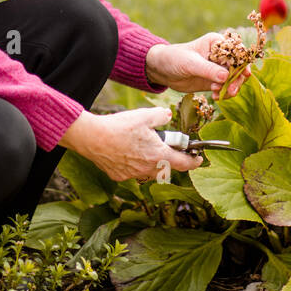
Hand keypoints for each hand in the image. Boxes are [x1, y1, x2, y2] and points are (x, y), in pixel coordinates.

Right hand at [61, 108, 203, 181]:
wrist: (92, 137)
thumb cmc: (120, 126)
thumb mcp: (145, 115)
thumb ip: (161, 116)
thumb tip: (167, 116)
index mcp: (158, 155)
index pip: (184, 164)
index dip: (194, 162)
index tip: (199, 159)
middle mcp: (147, 169)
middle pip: (166, 168)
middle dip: (169, 159)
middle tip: (165, 146)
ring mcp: (132, 174)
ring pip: (149, 171)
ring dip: (152, 162)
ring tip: (143, 147)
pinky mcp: (119, 176)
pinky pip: (132, 172)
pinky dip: (134, 164)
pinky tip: (127, 152)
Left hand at [146, 35, 254, 98]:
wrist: (162, 70)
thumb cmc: (174, 59)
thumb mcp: (191, 63)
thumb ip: (208, 70)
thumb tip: (226, 76)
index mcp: (217, 43)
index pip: (236, 51)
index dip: (242, 62)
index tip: (244, 74)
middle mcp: (220, 55)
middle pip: (238, 67)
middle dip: (237, 79)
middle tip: (231, 90)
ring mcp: (218, 68)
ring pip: (234, 79)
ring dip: (231, 88)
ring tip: (219, 94)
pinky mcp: (214, 81)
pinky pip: (225, 87)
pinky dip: (224, 93)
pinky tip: (215, 97)